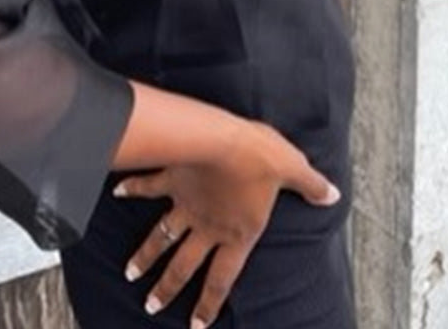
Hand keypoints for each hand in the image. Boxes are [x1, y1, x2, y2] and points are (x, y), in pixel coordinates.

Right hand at [114, 120, 339, 327]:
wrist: (223, 137)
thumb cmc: (261, 157)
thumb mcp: (293, 171)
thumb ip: (311, 186)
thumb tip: (332, 195)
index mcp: (236, 234)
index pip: (221, 279)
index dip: (208, 305)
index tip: (194, 326)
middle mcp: (207, 227)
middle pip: (183, 266)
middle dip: (166, 288)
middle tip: (150, 306)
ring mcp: (185, 205)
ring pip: (161, 237)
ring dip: (145, 255)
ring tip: (130, 274)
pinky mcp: (172, 179)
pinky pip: (149, 187)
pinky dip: (132, 188)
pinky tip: (116, 192)